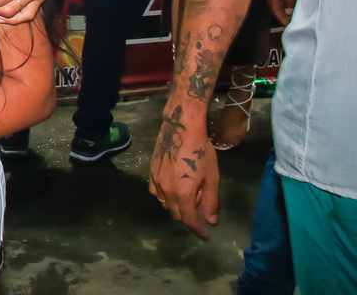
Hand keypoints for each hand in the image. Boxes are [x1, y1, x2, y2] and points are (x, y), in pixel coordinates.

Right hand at [149, 102, 217, 240]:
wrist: (181, 128)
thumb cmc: (201, 152)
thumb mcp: (212, 178)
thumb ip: (210, 201)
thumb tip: (211, 220)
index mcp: (183, 194)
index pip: (189, 221)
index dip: (198, 231)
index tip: (205, 236)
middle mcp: (166, 192)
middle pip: (176, 214)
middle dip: (189, 216)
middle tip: (200, 206)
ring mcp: (156, 182)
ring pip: (165, 204)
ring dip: (177, 206)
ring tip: (188, 195)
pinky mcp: (151, 173)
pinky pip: (156, 192)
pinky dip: (165, 196)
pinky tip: (173, 188)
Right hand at [264, 0, 299, 26]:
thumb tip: (288, 13)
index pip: (276, 10)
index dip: (284, 19)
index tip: (292, 26)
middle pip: (275, 8)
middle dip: (284, 17)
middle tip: (294, 25)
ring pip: (277, 3)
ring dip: (284, 11)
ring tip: (294, 18)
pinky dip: (285, 4)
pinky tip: (291, 6)